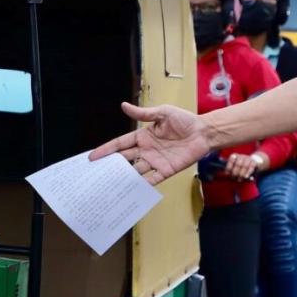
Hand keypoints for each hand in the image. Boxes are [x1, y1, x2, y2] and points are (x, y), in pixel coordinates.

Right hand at [89, 102, 210, 185]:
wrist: (204, 132)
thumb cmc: (185, 120)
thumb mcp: (163, 113)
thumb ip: (144, 113)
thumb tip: (124, 105)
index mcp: (143, 136)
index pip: (120, 144)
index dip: (106, 150)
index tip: (92, 157)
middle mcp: (146, 150)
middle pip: (124, 159)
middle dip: (110, 166)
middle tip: (95, 175)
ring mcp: (156, 161)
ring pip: (135, 171)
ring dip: (123, 178)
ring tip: (108, 186)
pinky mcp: (166, 170)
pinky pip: (152, 179)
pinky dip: (142, 185)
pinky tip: (131, 191)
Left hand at [224, 153, 258, 181]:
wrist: (254, 163)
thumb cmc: (241, 167)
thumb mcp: (234, 167)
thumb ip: (230, 170)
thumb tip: (226, 174)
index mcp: (235, 156)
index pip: (231, 159)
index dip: (229, 167)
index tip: (227, 174)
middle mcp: (241, 156)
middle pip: (238, 164)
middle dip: (235, 172)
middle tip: (234, 178)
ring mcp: (248, 158)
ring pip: (244, 166)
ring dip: (241, 174)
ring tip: (239, 179)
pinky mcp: (254, 162)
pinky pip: (251, 167)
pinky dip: (248, 173)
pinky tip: (246, 177)